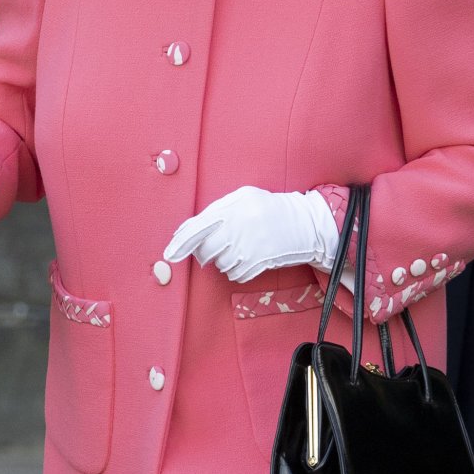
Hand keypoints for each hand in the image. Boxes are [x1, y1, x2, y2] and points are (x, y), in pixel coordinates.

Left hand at [165, 185, 338, 284]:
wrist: (304, 224)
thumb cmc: (269, 209)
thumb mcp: (244, 198)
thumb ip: (217, 210)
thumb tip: (187, 231)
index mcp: (232, 207)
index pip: (197, 227)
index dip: (181, 242)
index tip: (169, 254)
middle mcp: (238, 226)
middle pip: (205, 250)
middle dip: (206, 253)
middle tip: (219, 247)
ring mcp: (248, 246)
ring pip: (219, 264)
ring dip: (224, 260)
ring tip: (241, 247)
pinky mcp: (257, 262)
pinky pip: (234, 274)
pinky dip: (237, 270)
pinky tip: (249, 257)